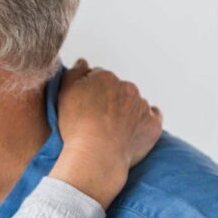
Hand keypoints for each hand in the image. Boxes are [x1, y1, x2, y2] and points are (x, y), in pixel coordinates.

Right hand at [50, 60, 162, 208]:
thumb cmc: (76, 126)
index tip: (83, 105)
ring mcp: (142, 106)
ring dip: (125, 110)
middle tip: (96, 118)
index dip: (89, 91)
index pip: (97, 77)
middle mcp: (127, 87)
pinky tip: (132, 129)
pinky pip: (152, 117)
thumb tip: (84, 62)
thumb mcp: (64, 93)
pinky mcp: (153, 124)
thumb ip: (74, 73)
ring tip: (110, 129)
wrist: (96, 156)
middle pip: (117, 89)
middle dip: (109, 99)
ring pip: (134, 102)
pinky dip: (144, 120)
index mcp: (105, 77)